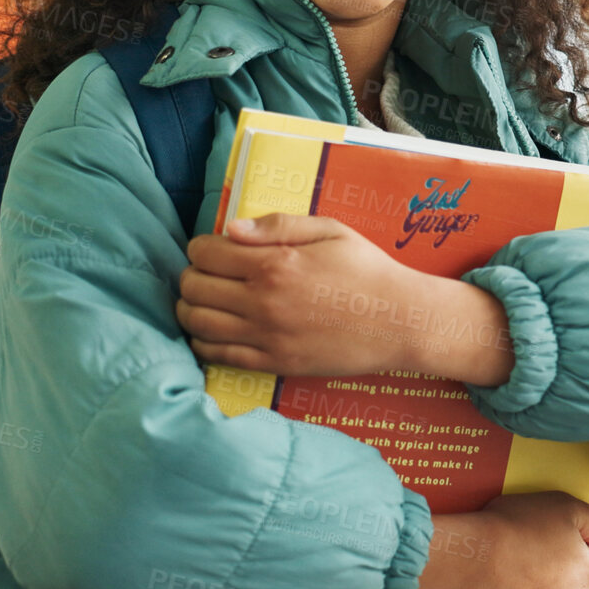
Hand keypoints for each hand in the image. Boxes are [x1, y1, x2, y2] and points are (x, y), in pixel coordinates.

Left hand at [177, 213, 435, 375]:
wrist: (398, 321)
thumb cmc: (366, 269)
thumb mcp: (329, 230)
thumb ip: (277, 225)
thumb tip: (231, 229)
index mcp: (274, 264)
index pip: (204, 253)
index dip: (201, 247)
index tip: (213, 249)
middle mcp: (262, 302)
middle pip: (193, 288)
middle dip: (192, 276)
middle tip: (208, 274)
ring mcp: (266, 337)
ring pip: (197, 324)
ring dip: (191, 309)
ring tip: (205, 301)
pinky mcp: (273, 363)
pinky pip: (218, 355)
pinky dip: (203, 342)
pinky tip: (213, 331)